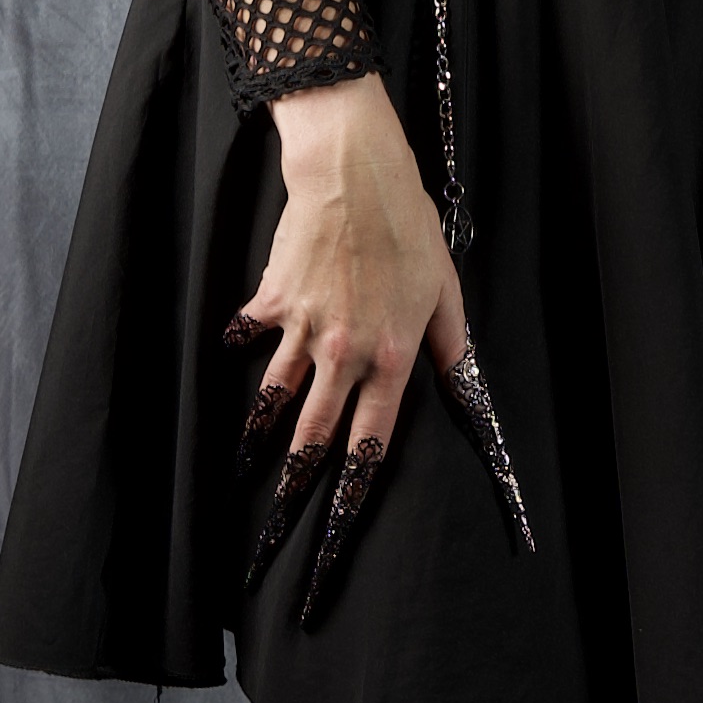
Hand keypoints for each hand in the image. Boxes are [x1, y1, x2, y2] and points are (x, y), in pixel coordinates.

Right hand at [231, 79, 465, 575]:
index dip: (353, 489)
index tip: (337, 525)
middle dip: (295, 486)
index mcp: (392, 358)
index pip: (372, 441)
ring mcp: (303, 330)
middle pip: (313, 435)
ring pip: (274, 399)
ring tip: (244, 465)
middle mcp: (344, 353)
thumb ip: (451, 347)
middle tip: (276, 523)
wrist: (353, 177)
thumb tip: (462, 385)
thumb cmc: (408, 228)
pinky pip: (252, 339)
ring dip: (259, 436)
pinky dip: (245, 349)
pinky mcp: (272, 302)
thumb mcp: (446, 290)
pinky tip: (240, 351)